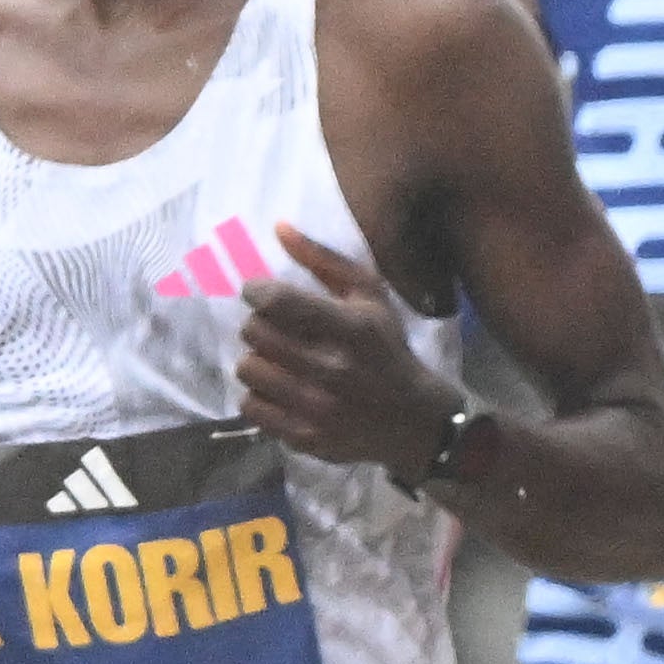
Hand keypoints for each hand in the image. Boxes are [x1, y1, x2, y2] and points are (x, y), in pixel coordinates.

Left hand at [237, 226, 455, 474]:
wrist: (416, 422)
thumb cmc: (388, 351)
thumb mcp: (372, 299)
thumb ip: (325, 261)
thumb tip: (278, 228)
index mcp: (351, 328)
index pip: (274, 301)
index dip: (257, 292)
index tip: (263, 296)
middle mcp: (332, 368)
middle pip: (253, 332)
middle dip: (260, 326)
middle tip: (278, 332)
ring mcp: (316, 406)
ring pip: (247, 369)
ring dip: (259, 362)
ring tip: (280, 363)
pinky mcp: (304, 436)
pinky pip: (250, 407)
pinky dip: (260, 397)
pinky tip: (281, 391)